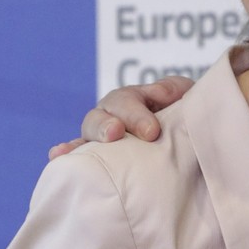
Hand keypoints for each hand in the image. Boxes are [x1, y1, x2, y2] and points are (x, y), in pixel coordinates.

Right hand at [48, 76, 193, 158]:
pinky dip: (68, 154)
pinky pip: (80, 157)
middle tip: (115, 134)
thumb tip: (157, 93)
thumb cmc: (186, 115)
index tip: (151, 132)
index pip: (128, 101)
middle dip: (106, 125)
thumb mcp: (186, 96)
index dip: (136, 115)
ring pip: (86, 135)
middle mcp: (112, 116)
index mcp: (134, 99)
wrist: (191, 138)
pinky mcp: (100, 159)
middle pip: (101, 116)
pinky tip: (57, 157)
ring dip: (80, 143)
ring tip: (69, 150)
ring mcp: (103, 137)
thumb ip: (174, 89)